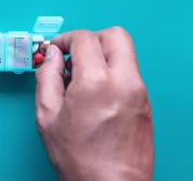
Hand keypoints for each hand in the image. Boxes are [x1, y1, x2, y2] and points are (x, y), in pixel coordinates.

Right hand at [35, 27, 153, 180]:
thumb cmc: (79, 158)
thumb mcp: (48, 115)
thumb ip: (47, 77)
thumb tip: (52, 56)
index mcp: (95, 82)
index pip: (84, 38)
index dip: (65, 39)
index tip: (56, 49)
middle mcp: (123, 81)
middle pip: (114, 35)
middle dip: (90, 38)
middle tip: (74, 54)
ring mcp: (139, 91)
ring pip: (125, 51)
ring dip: (102, 53)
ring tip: (82, 75)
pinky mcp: (145, 102)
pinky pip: (129, 71)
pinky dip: (112, 69)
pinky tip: (95, 90)